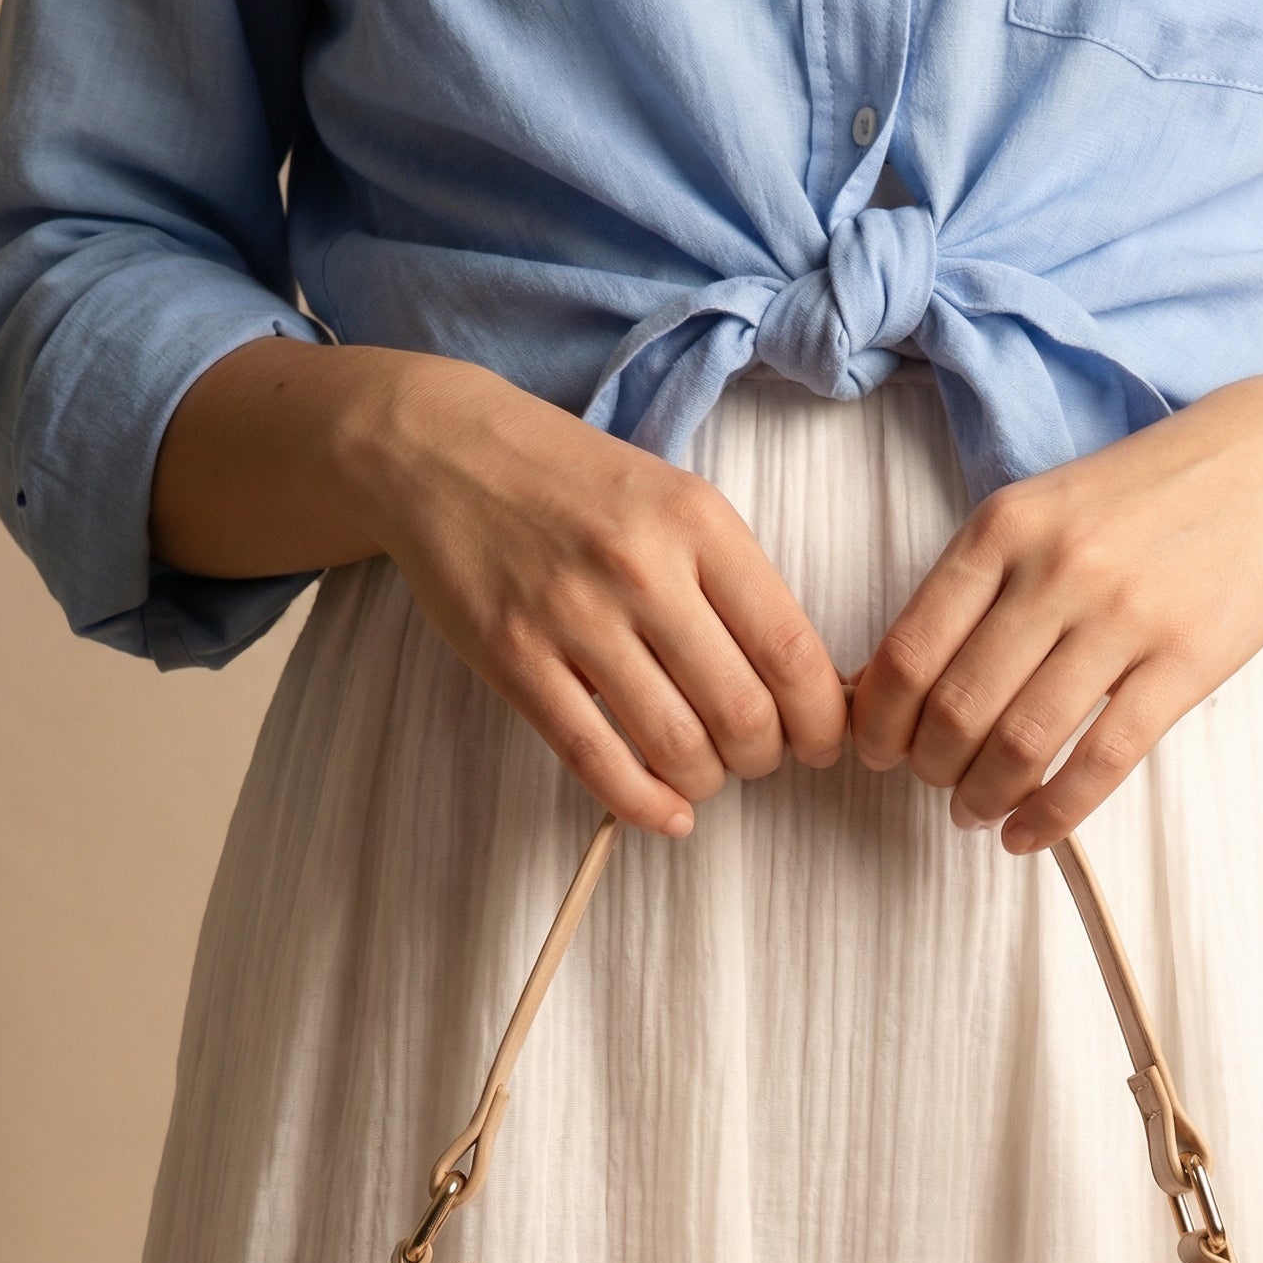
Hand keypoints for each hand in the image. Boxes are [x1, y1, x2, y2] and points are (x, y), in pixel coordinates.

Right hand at [363, 359, 847, 833]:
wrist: (439, 449)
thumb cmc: (573, 482)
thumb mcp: (673, 499)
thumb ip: (733, 582)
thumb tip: (805, 683)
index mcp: (698, 522)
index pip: (791, 651)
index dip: (821, 720)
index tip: (822, 742)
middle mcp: (641, 568)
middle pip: (742, 712)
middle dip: (766, 758)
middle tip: (758, 757)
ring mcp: (572, 615)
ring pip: (676, 746)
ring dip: (707, 781)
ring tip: (704, 771)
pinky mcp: (514, 658)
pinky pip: (596, 760)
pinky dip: (644, 806)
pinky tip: (668, 813)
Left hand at [848, 353, 1262, 850]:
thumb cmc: (1137, 501)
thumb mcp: (1040, 510)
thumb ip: (972, 585)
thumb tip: (890, 683)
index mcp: (1003, 528)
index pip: (908, 652)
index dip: (880, 722)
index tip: (878, 751)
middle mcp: (1056, 569)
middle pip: (957, 708)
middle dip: (930, 767)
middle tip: (933, 785)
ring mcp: (1124, 617)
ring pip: (1022, 742)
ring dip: (983, 798)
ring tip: (977, 812)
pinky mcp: (1183, 663)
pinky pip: (1100, 762)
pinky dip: (1052, 814)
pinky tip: (1029, 834)